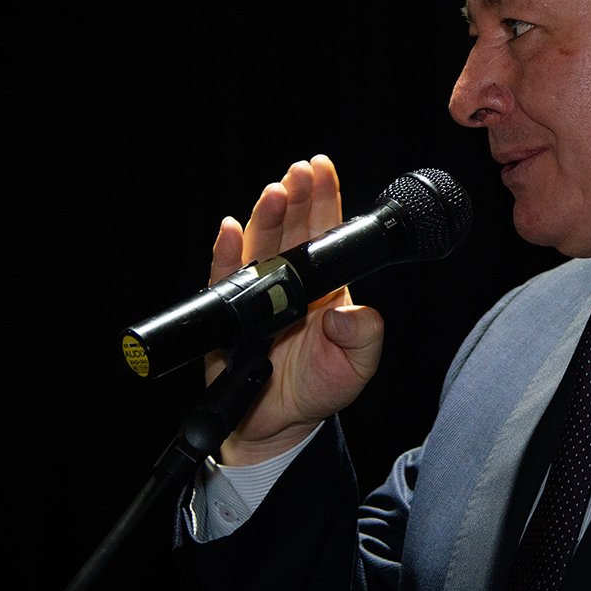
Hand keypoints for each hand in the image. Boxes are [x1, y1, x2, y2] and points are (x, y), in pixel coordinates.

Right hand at [207, 155, 383, 464]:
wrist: (281, 422)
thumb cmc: (320, 386)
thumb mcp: (358, 365)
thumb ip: (364, 337)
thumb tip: (346, 312)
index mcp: (324, 284)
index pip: (325, 232)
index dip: (324, 198)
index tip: (322, 168)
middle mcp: (291, 281)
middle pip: (291, 229)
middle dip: (296, 197)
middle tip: (299, 172)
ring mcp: (260, 293)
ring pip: (260, 246)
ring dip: (265, 218)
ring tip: (274, 193)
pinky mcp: (231, 312)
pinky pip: (226, 279)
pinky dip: (226, 254)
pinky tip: (231, 230)